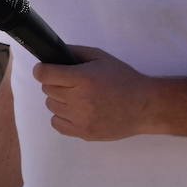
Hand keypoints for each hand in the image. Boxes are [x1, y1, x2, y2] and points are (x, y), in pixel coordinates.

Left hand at [36, 46, 158, 140]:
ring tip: (76, 97)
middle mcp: (79, 100)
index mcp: (83, 79)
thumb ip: (75, 53)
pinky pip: (56, 124)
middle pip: (47, 89)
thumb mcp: (101, 57)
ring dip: (59, 100)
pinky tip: (75, 111)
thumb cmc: (123, 79)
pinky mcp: (83, 133)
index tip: (45, 69)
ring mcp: (81, 119)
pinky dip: (62, 116)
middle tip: (70, 82)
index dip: (42, 70)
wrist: (144, 106)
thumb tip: (53, 53)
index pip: (44, 74)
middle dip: (55, 83)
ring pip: (51, 106)